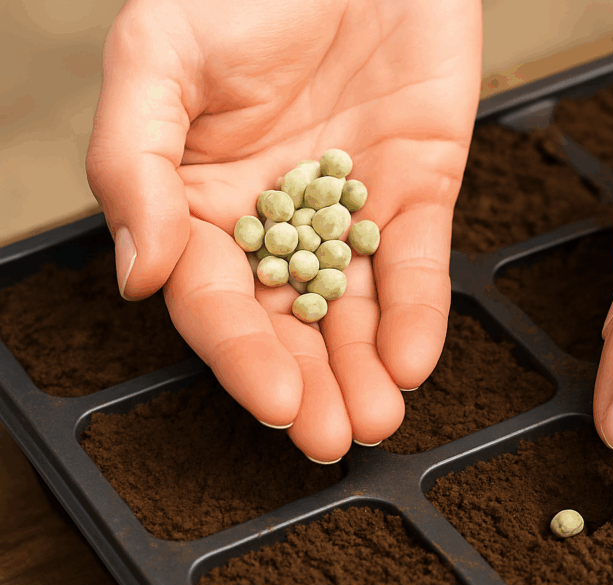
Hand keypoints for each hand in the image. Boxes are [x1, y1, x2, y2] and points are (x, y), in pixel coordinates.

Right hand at [86, 0, 481, 460]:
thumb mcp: (159, 57)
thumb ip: (133, 164)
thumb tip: (138, 275)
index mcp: (200, 200)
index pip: (215, 297)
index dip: (242, 354)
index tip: (277, 404)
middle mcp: (276, 220)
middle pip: (288, 320)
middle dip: (313, 383)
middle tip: (335, 439)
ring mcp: (350, 209)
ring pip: (356, 306)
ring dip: (365, 367)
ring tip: (378, 421)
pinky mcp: (418, 187)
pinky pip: (417, 259)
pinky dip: (418, 309)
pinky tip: (413, 358)